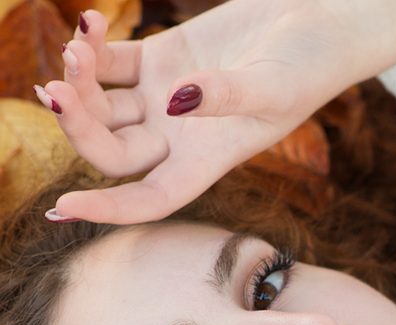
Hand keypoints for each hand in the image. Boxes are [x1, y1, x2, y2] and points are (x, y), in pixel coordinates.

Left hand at [42, 0, 395, 222]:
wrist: (315, 25)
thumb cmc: (308, 65)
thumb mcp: (276, 86)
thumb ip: (228, 96)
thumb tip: (175, 100)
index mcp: (209, 159)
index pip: (151, 199)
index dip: (110, 211)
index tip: (65, 209)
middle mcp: (181, 138)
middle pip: (112, 153)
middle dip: (77, 125)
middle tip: (58, 84)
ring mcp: (165, 100)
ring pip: (102, 107)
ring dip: (77, 79)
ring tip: (81, 42)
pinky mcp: (160, 60)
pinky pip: (108, 63)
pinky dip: (90, 45)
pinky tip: (91, 21)